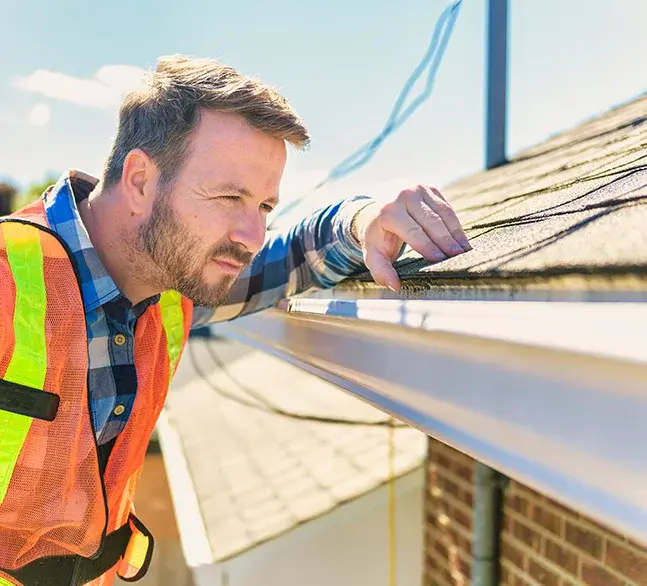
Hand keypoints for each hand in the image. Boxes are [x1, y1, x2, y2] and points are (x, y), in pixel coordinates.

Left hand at [352, 185, 470, 291]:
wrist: (375, 210)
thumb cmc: (377, 237)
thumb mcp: (373, 254)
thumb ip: (381, 271)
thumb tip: (396, 286)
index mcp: (388, 212)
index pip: (412, 230)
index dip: (427, 245)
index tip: (440, 259)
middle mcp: (403, 196)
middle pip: (431, 221)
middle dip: (445, 240)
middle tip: (458, 256)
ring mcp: (418, 190)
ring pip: (442, 213)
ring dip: (455, 232)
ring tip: (464, 249)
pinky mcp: (430, 189)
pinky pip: (446, 208)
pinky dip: (455, 224)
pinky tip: (461, 240)